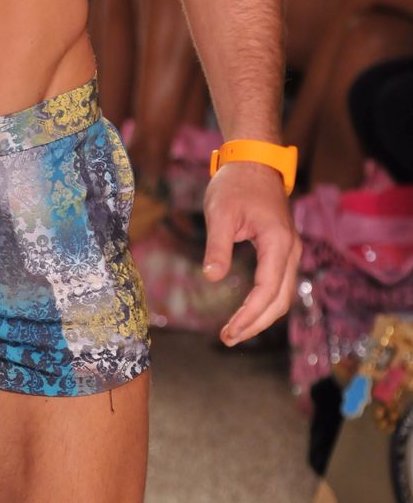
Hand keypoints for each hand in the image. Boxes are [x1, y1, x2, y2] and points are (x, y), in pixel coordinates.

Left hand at [202, 161, 301, 346]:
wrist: (254, 163)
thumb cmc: (235, 185)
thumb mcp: (220, 213)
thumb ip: (217, 246)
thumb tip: (212, 277)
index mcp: (278, 242)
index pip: (268, 290)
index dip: (249, 316)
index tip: (228, 332)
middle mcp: (290, 250)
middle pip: (280, 300)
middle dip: (255, 324)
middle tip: (228, 339)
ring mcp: (289, 250)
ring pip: (282, 295)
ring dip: (261, 317)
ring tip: (234, 333)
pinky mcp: (281, 250)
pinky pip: (278, 284)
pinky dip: (265, 303)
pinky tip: (246, 314)